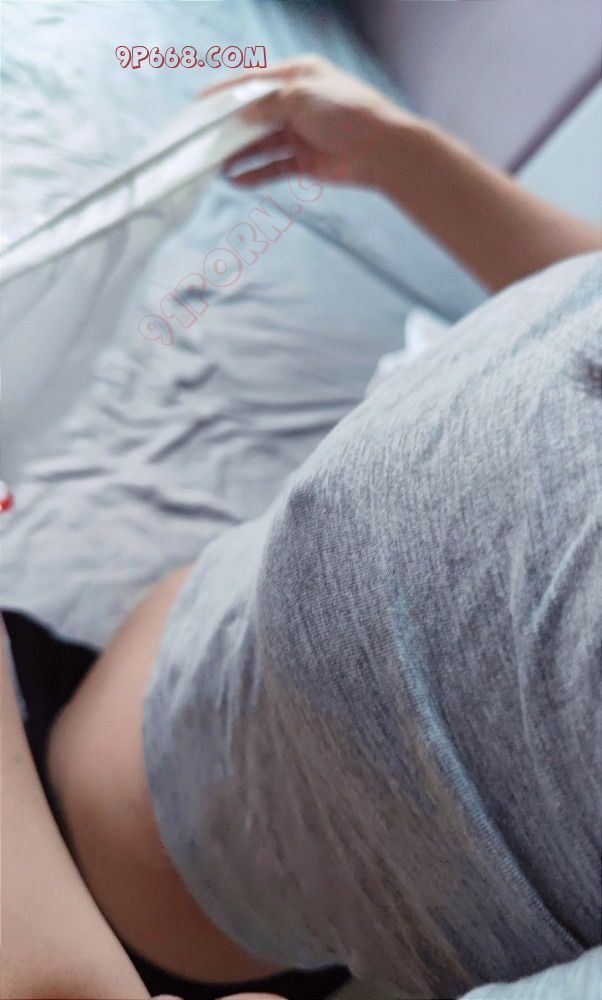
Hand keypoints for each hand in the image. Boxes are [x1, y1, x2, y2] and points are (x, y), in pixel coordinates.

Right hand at [201, 55, 413, 187]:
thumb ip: (268, 105)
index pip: (254, 81)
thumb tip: (241, 115)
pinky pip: (273, 167)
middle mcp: (296, 103)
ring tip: (213, 163)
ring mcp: (299, 133)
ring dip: (238, 153)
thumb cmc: (345, 112)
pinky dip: (255, 173)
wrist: (381, 149)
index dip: (226, 90)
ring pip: (260, 143)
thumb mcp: (301, 97)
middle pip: (254, 114)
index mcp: (297, 77)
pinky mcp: (304, 161)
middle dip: (229, 126)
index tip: (201, 100)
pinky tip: (235, 180)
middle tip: (202, 137)